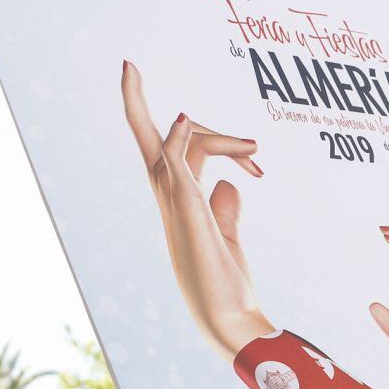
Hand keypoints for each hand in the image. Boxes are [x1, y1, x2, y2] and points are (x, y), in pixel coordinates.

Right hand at [121, 61, 272, 360]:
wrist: (229, 320)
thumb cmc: (227, 286)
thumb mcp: (226, 238)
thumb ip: (225, 208)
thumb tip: (232, 182)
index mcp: (176, 204)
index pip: (157, 151)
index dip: (146, 114)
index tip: (131, 72)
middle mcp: (168, 200)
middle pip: (148, 140)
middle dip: (133, 99)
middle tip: (136, 69)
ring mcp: (175, 205)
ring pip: (175, 144)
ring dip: (220, 137)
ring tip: (257, 154)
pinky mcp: (187, 212)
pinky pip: (176, 164)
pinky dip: (181, 138)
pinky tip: (188, 121)